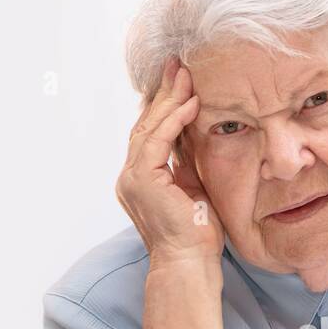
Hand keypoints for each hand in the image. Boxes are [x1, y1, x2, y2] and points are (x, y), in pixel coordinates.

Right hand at [115, 56, 222, 267]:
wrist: (190, 264)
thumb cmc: (197, 237)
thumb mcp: (194, 190)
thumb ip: (187, 163)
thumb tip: (194, 136)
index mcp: (141, 180)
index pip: (150, 134)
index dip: (164, 106)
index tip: (180, 82)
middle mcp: (130, 176)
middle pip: (145, 124)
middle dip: (163, 93)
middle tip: (178, 64)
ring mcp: (132, 178)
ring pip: (148, 127)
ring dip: (168, 99)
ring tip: (184, 74)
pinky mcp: (142, 180)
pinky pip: (156, 140)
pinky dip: (173, 119)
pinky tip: (189, 102)